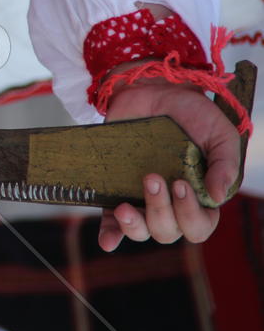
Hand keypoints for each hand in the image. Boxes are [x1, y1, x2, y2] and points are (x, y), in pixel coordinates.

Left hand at [98, 75, 240, 250]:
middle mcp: (171, 203)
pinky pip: (111, 221)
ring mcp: (142, 197)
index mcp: (200, 197)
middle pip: (167, 232)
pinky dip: (110, 234)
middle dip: (160, 211)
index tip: (180, 184)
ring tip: (125, 207)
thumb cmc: (191, 114)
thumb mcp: (219, 134)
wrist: (153, 89)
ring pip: (141, 231)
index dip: (190, 215)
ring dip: (133, 225)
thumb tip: (217, 197)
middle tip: (153, 177)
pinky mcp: (116, 188)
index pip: (199, 227)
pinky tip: (106, 241)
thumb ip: (224, 164)